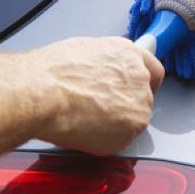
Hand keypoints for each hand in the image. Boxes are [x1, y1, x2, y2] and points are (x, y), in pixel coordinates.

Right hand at [24, 37, 163, 154]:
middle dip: (125, 105)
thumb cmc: (50, 73)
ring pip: (132, 120)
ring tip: (84, 119)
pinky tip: (84, 130)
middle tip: (98, 110)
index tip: (140, 91)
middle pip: (143, 97)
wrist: (41, 94)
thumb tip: (100, 72)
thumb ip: (103, 64)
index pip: (153, 70)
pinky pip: (120, 140)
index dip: (145, 83)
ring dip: (115, 124)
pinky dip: (105, 140)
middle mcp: (139, 78)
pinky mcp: (130, 130)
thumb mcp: (81, 52)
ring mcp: (138, 105)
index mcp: (128, 54)